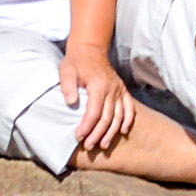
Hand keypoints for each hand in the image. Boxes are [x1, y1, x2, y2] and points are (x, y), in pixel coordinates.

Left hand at [61, 39, 137, 156]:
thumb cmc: (76, 62)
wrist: (90, 49)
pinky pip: (129, 108)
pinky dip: (128, 120)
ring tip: (103, 145)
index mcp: (98, 86)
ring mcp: (119, 90)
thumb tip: (71, 102)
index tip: (79, 137)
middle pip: (107, 118)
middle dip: (98, 134)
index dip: (87, 127)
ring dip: (111, 132)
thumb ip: (68, 86)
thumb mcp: (66, 70)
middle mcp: (112, 89)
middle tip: (89, 146)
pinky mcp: (122, 90)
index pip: (94, 112)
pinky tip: (123, 131)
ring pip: (119, 116)